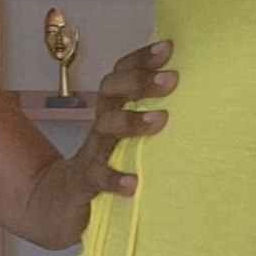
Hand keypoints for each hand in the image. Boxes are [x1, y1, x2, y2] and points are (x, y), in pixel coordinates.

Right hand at [9, 37, 176, 247]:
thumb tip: (199, 106)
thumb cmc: (103, 171)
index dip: (141, 60)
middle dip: (140, 81)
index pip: (122, 77)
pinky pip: (96, 177)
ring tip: (161, 119)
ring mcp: (90, 155)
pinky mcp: (83, 185)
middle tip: (171, 79)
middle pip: (112, 93)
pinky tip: (133, 183)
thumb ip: (150, 125)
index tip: (168, 48)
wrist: (56, 207)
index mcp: (112, 114)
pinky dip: (114, 178)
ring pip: (106, 128)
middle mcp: (101, 129)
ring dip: (132, 121)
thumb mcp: (127, 144)